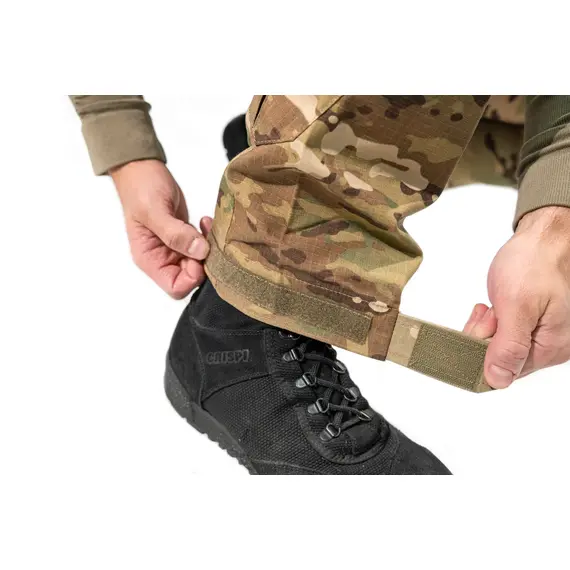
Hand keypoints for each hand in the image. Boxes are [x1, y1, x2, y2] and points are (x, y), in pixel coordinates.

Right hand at [111, 160, 211, 298]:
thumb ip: (176, 234)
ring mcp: (175, 248)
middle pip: (191, 278)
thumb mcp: (155, 210)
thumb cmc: (140, 188)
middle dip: (204, 261)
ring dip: (208, 247)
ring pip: (200, 262)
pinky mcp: (185, 236)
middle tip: (207, 239)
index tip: (199, 254)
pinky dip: (208, 237)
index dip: (193, 277)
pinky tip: (205, 221)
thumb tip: (199, 251)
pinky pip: (202, 246)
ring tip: (206, 226)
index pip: (176, 287)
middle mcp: (162, 259)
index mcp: (150, 260)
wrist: (142, 169)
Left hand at [464, 206, 569, 387]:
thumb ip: (508, 346)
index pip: (506, 373)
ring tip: (493, 304)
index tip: (482, 328)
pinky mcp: (529, 323)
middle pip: (500, 359)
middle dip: (485, 336)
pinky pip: (501, 333)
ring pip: (496, 345)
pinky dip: (492, 319)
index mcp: (551, 348)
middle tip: (490, 311)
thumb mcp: (517, 306)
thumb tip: (498, 380)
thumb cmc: (536, 263)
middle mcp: (548, 346)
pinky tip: (493, 305)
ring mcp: (539, 334)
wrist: (544, 236)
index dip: (483, 353)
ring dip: (487, 326)